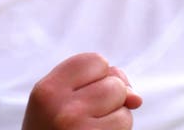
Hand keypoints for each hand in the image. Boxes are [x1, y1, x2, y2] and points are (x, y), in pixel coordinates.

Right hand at [21, 52, 142, 128]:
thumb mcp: (58, 102)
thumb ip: (94, 84)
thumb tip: (136, 98)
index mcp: (46, 90)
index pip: (95, 61)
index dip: (98, 76)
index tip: (82, 93)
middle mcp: (62, 108)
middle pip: (114, 83)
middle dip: (110, 98)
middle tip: (84, 117)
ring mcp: (80, 128)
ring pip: (124, 106)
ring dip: (116, 117)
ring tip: (90, 129)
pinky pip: (125, 125)